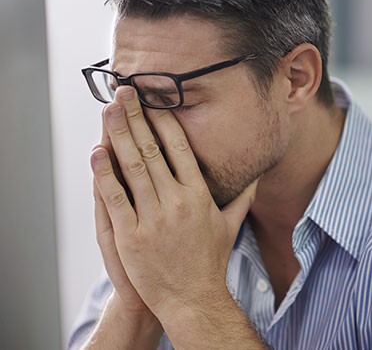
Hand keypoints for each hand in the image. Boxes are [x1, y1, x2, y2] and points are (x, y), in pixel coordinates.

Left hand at [90, 86, 257, 324]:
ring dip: (119, 134)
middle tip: (125, 92)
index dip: (164, 121)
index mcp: (199, 195)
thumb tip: (256, 178)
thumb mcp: (230, 226)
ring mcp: (153, 218)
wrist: (193, 299)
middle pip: (153, 150)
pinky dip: (104, 173)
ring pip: (133, 167)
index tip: (153, 100)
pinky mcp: (131, 236)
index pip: (180, 148)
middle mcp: (178, 201)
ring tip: (109, 109)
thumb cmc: (210, 262)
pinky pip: (115, 198)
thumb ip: (242, 198)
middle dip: (137, 117)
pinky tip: (97, 151)